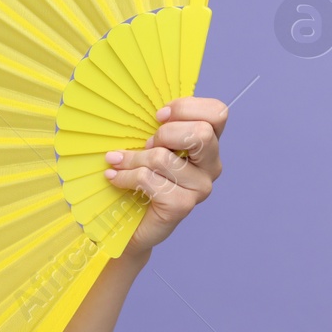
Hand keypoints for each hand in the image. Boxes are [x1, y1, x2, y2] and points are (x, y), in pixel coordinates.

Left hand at [103, 96, 227, 258]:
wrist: (131, 223)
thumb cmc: (141, 177)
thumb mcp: (152, 144)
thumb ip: (160, 126)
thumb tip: (149, 107)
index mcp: (209, 144)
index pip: (218, 112)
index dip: (186, 108)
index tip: (158, 117)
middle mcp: (211, 166)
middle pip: (201, 133)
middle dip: (163, 134)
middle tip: (146, 146)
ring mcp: (200, 187)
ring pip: (164, 157)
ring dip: (133, 158)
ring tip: (119, 162)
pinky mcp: (182, 205)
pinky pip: (149, 179)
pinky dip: (125, 176)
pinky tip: (114, 178)